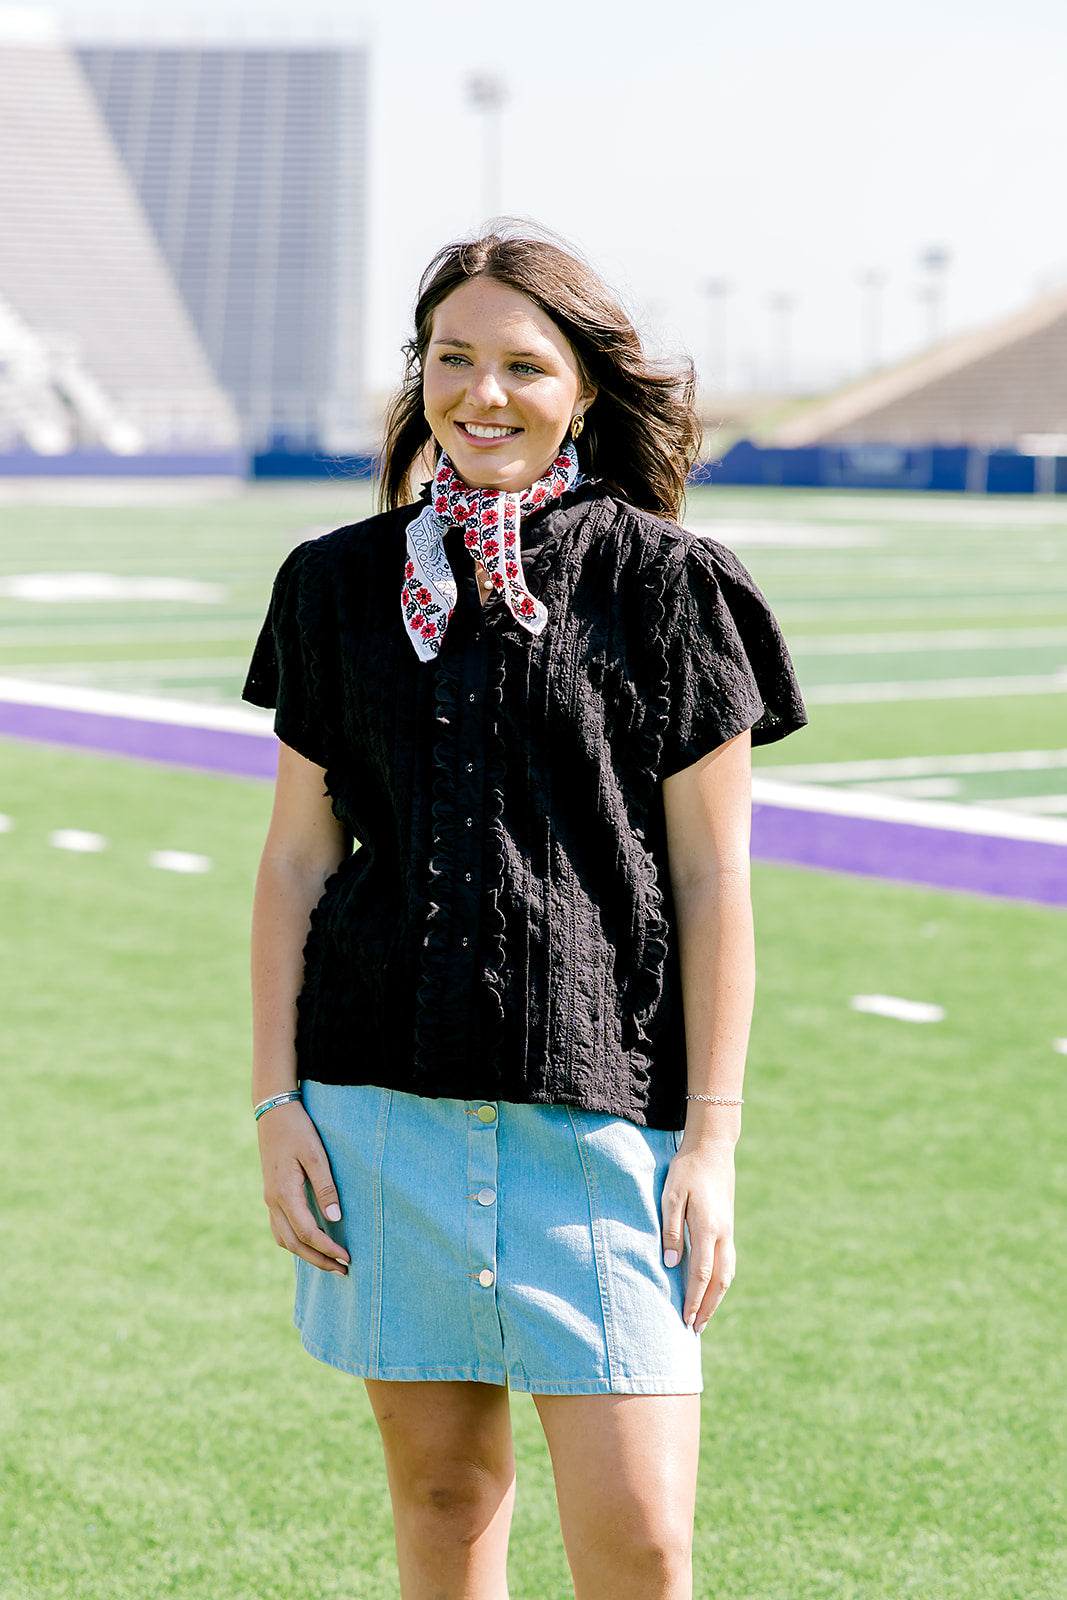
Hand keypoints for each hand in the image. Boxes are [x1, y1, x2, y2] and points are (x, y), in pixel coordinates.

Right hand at [257, 1101, 350, 1274]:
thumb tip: (335, 1220)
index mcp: (284, 1193)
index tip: (347, 1258)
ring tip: (329, 1262)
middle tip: (343, 1270)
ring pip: (284, 1239)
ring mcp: (269, 1199)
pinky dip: (295, 1242)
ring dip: (306, 1254)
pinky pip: (280, 1228)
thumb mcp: (317, 1155)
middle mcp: (273, 1201)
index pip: (307, 1232)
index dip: (327, 1249)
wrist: (273, 1111)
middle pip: (294, 1243)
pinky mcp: (272, 1195)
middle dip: (318, 1259)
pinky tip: (311, 1243)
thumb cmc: (298, 1130)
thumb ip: (326, 1188)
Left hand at [660, 1141, 735, 1332]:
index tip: (686, 1320)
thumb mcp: (671, 1195)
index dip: (693, 1299)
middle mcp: (723, 1234)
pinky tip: (712, 1288)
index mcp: (707, 1228)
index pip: (701, 1274)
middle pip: (719, 1281)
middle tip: (695, 1329)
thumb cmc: (687, 1170)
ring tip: (704, 1316)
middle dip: (707, 1307)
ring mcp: (728, 1231)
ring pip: (728, 1274)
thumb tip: (671, 1264)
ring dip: (716, 1298)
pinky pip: (728, 1262)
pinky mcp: (728, 1227)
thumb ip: (670, 1229)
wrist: (713, 1148)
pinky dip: (721, 1282)